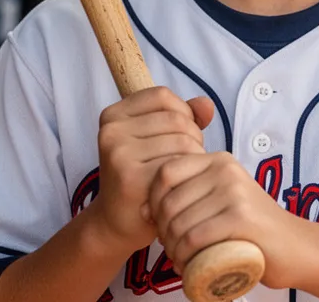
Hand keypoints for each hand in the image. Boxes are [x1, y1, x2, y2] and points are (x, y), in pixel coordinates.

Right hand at [92, 87, 212, 254]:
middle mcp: (111, 131)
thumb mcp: (157, 138)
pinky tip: (178, 186)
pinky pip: (179, 164)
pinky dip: (187, 174)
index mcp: (113, 115)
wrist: (118, 222)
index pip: (163, 96)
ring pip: (183, 139)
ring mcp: (119, 153)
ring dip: (194, 157)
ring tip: (182, 173)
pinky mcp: (130, 177)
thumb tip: (207, 105)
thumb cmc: (143, 174)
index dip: (182, 112)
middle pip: (176, 118)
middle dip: (192, 137)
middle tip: (185, 160)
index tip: (179, 134)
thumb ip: (183, 115)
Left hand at [148, 152, 310, 289]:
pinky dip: (184, 258)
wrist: (294, 246)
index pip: (166, 171)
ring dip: (172, 249)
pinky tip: (189, 267)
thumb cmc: (250, 227)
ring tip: (182, 260)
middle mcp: (226, 170)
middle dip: (161, 231)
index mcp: (219, 160)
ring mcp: (234, 193)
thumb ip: (188, 195)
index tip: (159, 223)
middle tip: (172, 249)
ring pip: (179, 223)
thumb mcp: (220, 199)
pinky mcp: (241, 219)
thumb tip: (142, 207)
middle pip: (169, 200)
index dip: (153, 200)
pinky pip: (194, 238)